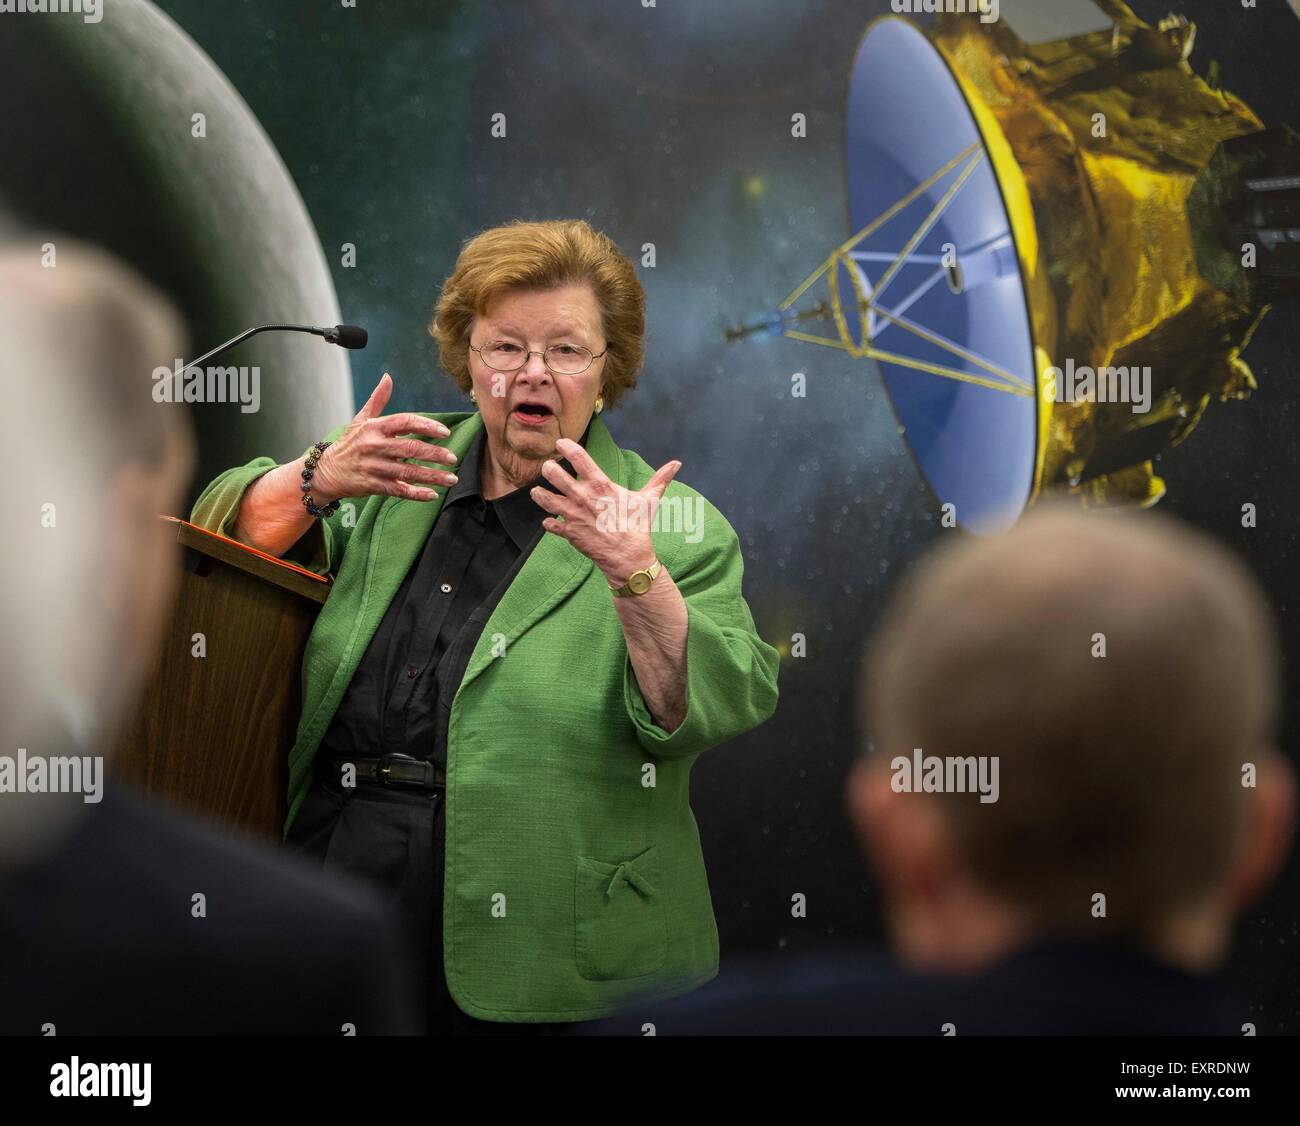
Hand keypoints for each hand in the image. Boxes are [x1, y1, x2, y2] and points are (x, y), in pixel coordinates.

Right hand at [311, 373, 458, 502]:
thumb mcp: (360, 419)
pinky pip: (398, 490)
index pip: (405, 422)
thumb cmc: (349, 443)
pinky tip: (432, 494)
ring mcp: (374, 467)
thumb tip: (388, 377)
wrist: (326, 471)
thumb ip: (378, 400)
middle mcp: (375, 446)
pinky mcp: (373, 485)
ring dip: (432, 476)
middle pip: (411, 448)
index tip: (445, 432)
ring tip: (451, 478)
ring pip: (408, 471)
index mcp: (375, 427)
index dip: (426, 425)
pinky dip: (416, 494)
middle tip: (453, 457)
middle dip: (434, 453)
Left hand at [530, 437, 680, 582]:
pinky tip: (549, 521)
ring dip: (540, 494)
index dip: (566, 446)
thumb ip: (660, 479)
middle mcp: (583, 497)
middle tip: (549, 469)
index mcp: (600, 485)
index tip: (560, 443)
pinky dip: (549, 523)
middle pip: (554, 474)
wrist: (628, 558)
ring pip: (546, 499)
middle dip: (549, 469)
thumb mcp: (649, 500)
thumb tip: (677, 464)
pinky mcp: (569, 533)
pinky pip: (551, 525)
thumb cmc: (638, 527)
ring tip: (537, 491)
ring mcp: (573, 516)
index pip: (578, 457)